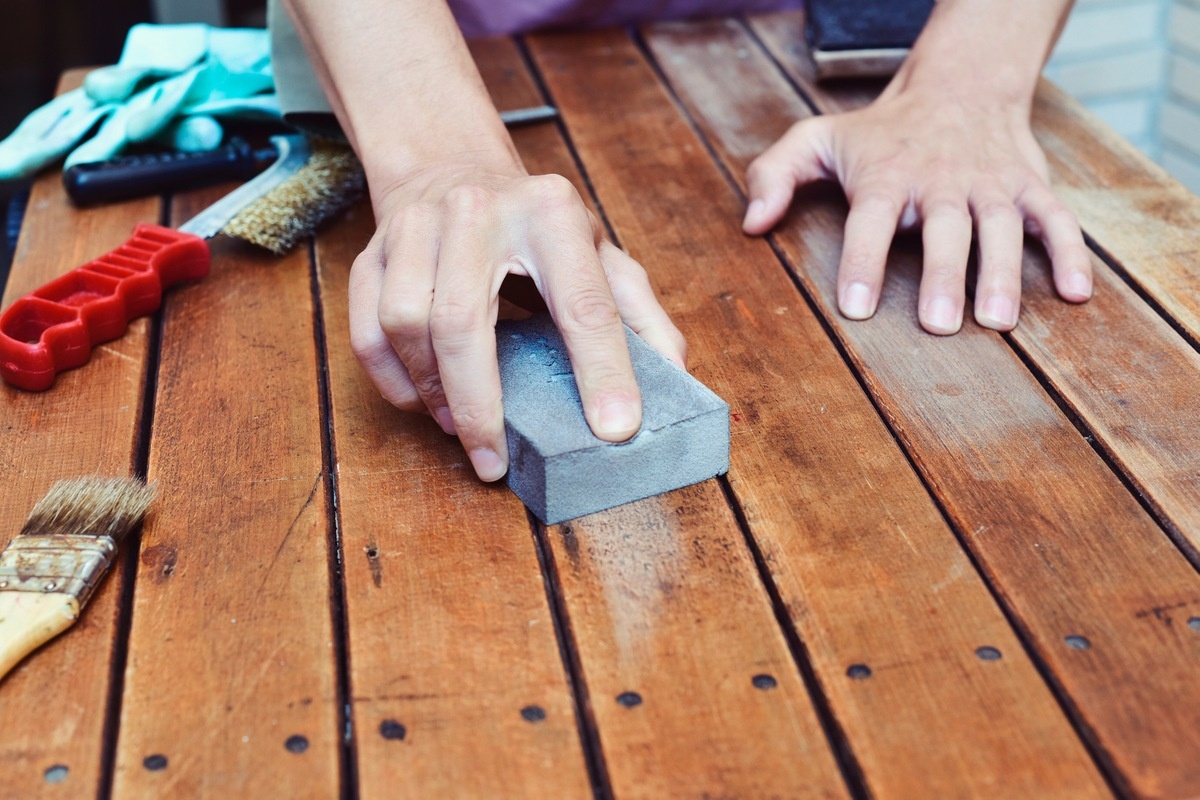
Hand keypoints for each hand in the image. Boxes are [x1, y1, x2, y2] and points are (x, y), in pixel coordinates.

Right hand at [348, 162, 686, 480]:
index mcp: (551, 212)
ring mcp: (415, 227)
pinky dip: (393, 381)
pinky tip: (425, 403)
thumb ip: (639, 313)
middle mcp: (477, 211)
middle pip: (464, 323)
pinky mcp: (372, 251)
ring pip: (406, 325)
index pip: (582, 303)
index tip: (615, 429)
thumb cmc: (534, 228)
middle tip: (495, 462)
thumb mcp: (600, 254)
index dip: (602, 371)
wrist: (450, 168)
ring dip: (433, 393)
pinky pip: (366, 330)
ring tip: (463, 427)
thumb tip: (675, 375)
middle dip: (480, 406)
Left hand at [742, 83, 1092, 334]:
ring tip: (998, 321)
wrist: (960, 83)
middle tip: (937, 324)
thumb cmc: (880, 130)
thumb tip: (750, 223)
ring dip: (1003, 273)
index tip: (857, 307)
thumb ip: (774, 174)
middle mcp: (942, 180)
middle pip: (945, 228)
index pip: (872, 220)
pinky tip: (1076, 294)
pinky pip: (1056, 218)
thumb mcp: (817, 138)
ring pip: (1001, 227)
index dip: (863, 262)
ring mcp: (991, 183)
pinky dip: (1070, 252)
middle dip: (941, 275)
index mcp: (887, 175)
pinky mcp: (1030, 186)